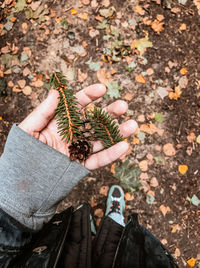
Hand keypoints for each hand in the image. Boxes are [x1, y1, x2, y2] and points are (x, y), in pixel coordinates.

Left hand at [19, 84, 137, 169]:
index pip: (76, 106)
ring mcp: (78, 150)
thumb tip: (56, 92)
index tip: (101, 89)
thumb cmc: (21, 156)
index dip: (89, 96)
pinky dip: (111, 155)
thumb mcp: (29, 130)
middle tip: (123, 106)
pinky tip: (124, 147)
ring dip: (117, 133)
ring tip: (132, 125)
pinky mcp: (81, 166)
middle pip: (93, 121)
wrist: (22, 187)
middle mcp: (71, 134)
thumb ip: (43, 111)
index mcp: (59, 123)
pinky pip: (98, 160)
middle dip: (109, 113)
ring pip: (100, 140)